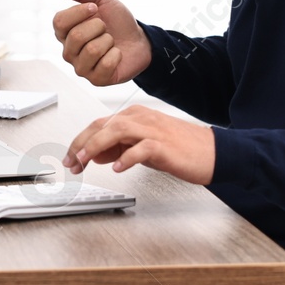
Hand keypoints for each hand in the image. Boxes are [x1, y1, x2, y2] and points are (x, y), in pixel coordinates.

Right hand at [51, 0, 151, 85]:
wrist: (139, 40)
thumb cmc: (117, 22)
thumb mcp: (103, 0)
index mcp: (65, 32)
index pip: (59, 22)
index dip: (79, 12)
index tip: (95, 7)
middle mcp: (69, 51)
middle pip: (76, 37)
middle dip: (99, 27)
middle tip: (105, 28)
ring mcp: (81, 67)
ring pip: (92, 50)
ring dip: (108, 41)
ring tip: (110, 42)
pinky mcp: (96, 80)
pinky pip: (106, 64)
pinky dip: (116, 55)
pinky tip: (116, 55)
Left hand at [63, 106, 214, 183]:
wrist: (213, 152)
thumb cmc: (180, 148)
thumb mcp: (144, 147)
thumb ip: (120, 147)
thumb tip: (97, 155)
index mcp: (135, 116)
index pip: (99, 124)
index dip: (80, 141)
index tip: (70, 158)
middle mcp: (141, 118)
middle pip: (103, 126)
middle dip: (82, 144)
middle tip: (71, 162)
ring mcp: (153, 130)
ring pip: (117, 131)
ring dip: (96, 146)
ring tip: (85, 161)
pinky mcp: (164, 145)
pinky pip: (141, 148)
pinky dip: (127, 157)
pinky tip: (118, 168)